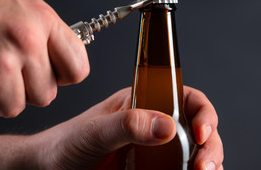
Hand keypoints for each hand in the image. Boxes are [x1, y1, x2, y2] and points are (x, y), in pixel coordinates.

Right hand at [0, 0, 88, 117]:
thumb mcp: (24, 9)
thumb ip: (49, 40)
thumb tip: (63, 72)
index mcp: (44, 22)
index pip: (78, 70)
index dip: (63, 77)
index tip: (51, 74)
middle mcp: (26, 41)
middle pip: (46, 96)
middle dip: (26, 90)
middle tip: (6, 72)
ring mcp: (0, 62)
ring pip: (15, 108)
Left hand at [27, 86, 223, 169]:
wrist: (50, 168)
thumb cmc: (66, 143)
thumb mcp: (95, 131)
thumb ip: (128, 125)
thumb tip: (167, 126)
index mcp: (142, 102)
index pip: (184, 98)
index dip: (202, 112)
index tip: (201, 133)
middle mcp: (153, 124)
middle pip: (197, 129)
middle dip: (209, 145)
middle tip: (203, 166)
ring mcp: (154, 151)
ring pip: (193, 153)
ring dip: (205, 163)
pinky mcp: (150, 169)